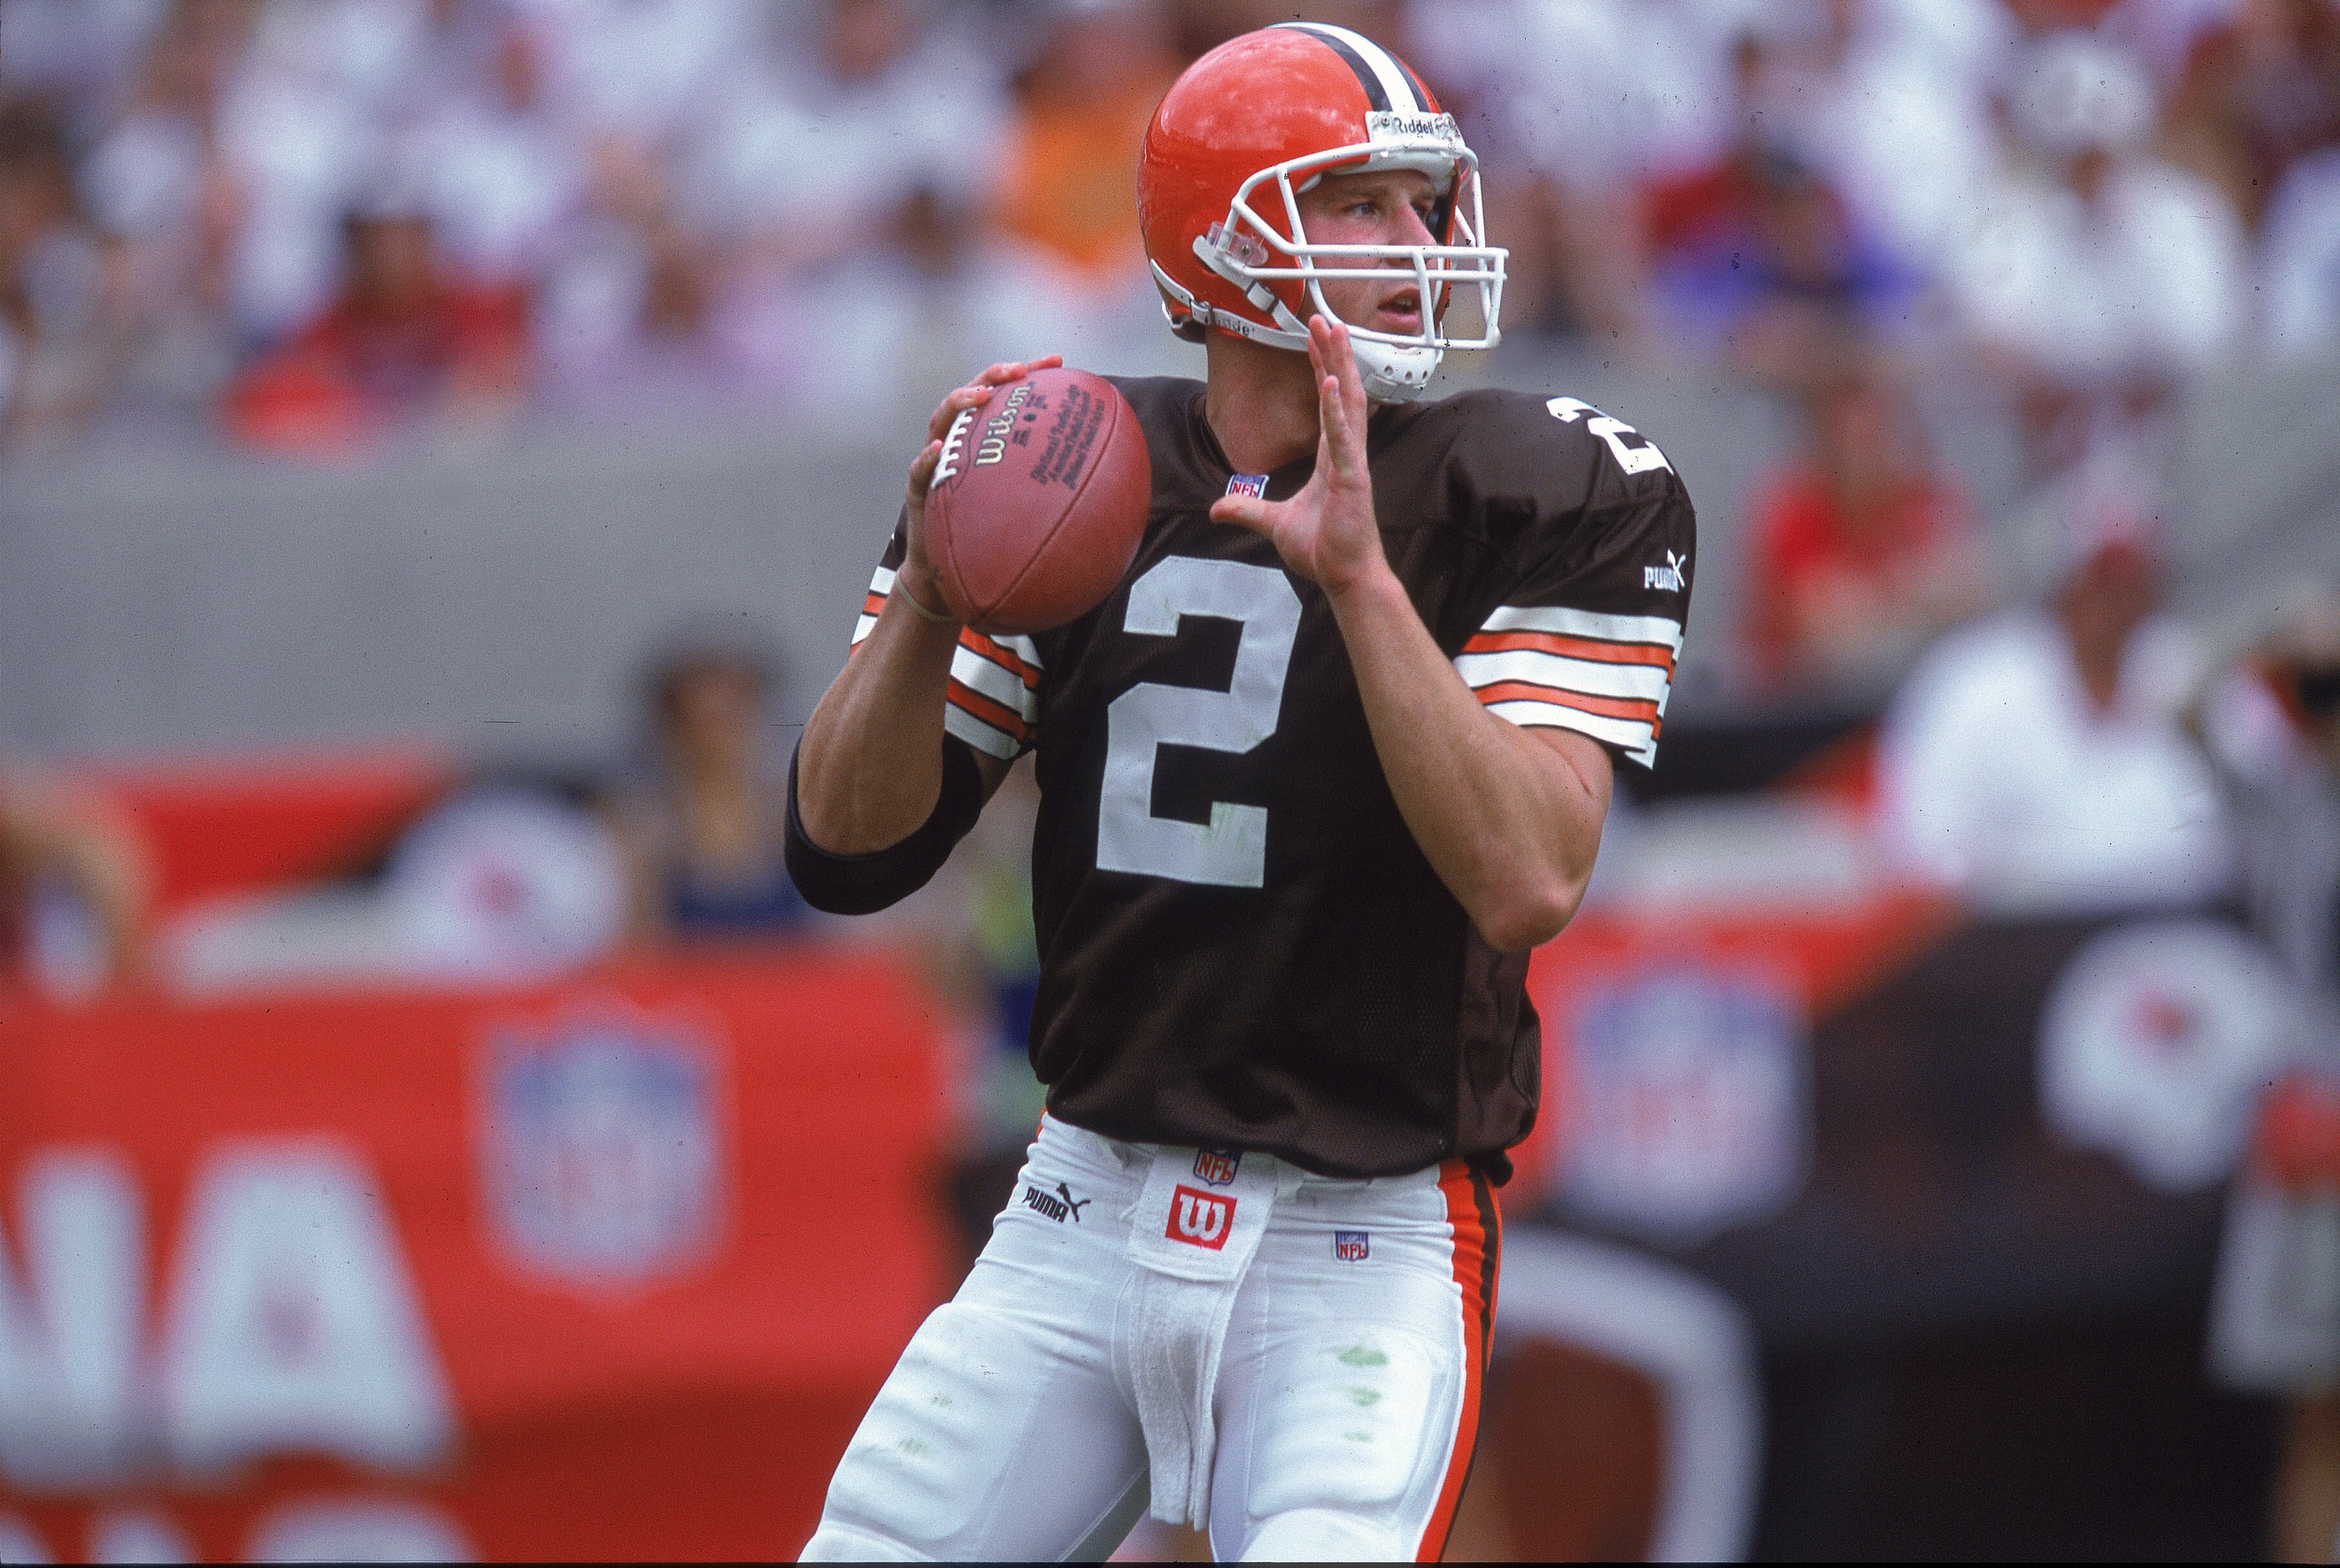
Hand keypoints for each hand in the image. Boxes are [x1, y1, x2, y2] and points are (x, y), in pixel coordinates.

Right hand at [902, 355, 1064, 610]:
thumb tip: (1113, 486)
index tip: (1059, 361)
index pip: (1009, 394)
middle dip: (995, 374)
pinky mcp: (919, 488)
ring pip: (941, 418)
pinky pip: (919, 469)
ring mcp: (936, 460)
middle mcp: (960, 439)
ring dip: (961, 402)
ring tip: (982, 396)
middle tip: (1018, 371)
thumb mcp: (1030, 507)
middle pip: (974, 393)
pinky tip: (939, 448)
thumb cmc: (992, 535)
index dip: (1032, 373)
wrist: (949, 571)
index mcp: (987, 436)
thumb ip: (1058, 489)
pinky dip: (927, 456)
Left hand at [1208, 317, 1386, 596]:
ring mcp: (1351, 463)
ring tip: (1333, 331)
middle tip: (1325, 318)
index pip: (1327, 403)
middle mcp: (1345, 452)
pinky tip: (1329, 383)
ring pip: (1347, 403)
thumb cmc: (1324, 550)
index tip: (1315, 339)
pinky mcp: (1352, 479)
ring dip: (1339, 365)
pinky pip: (1343, 438)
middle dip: (1333, 353)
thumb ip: (1247, 510)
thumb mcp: (1274, 524)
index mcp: (1332, 457)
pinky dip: (1335, 410)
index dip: (1321, 368)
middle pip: (1341, 391)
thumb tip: (1217, 509)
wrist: (1344, 577)